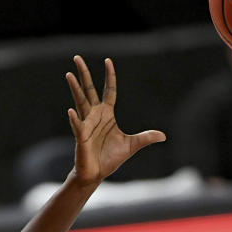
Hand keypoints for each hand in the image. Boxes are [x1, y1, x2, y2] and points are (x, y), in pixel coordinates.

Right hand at [65, 56, 164, 185]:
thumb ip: (146, 137)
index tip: (108, 61)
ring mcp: (86, 124)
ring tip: (69, 74)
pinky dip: (74, 119)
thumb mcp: (133, 145)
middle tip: (77, 57)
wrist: (97, 173)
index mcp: (107, 114)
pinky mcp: (81, 137)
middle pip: (89, 90)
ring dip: (75, 89)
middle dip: (84, 74)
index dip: (109, 76)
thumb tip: (163, 136)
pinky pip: (78, 126)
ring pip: (80, 102)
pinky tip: (71, 111)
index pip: (109, 90)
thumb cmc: (111, 157)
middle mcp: (95, 115)